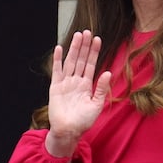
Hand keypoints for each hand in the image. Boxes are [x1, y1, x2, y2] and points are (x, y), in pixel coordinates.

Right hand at [45, 29, 112, 156]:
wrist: (68, 131)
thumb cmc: (83, 121)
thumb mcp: (97, 104)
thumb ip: (101, 88)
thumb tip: (107, 72)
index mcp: (86, 85)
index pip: (91, 64)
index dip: (94, 52)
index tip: (97, 39)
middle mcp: (76, 81)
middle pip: (80, 59)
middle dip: (84, 46)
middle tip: (87, 32)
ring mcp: (65, 83)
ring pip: (70, 62)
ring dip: (74, 49)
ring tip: (77, 36)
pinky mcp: (55, 87)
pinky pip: (57, 71)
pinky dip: (57, 60)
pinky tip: (59, 48)